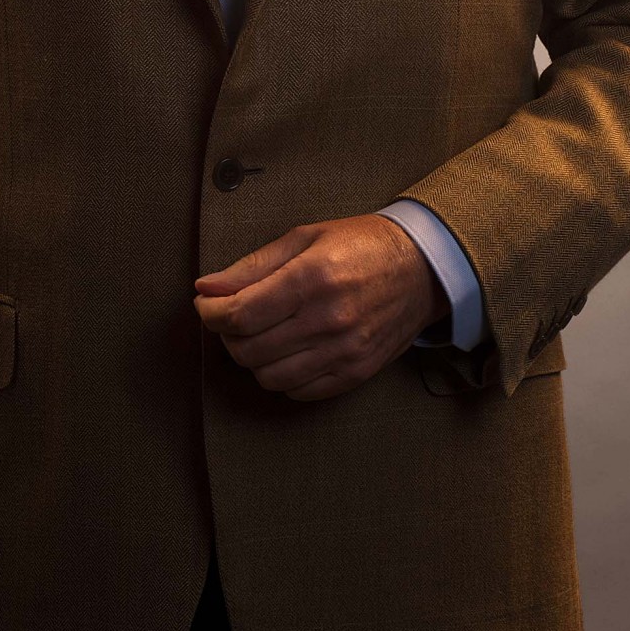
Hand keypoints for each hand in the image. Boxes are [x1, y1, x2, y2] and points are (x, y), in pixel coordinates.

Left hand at [193, 214, 446, 401]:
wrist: (423, 268)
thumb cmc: (361, 245)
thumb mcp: (305, 238)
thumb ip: (252, 266)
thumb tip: (206, 287)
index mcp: (312, 278)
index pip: (241, 314)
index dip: (211, 313)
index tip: (207, 304)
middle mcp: (328, 319)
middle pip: (249, 350)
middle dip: (227, 335)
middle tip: (231, 316)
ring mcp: (344, 351)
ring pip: (269, 377)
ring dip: (252, 359)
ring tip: (258, 334)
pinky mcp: (356, 373)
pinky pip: (299, 392)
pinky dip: (281, 376)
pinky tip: (285, 352)